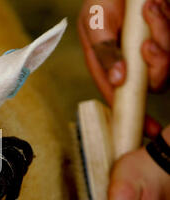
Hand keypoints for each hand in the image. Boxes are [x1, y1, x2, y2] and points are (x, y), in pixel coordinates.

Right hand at [78, 0, 169, 137]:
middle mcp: (130, 62)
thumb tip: (117, 81)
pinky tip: (155, 6)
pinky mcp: (164, 35)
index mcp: (108, 65)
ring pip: (167, 62)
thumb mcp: (95, 23)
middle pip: (152, 82)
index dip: (134, 113)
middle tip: (147, 44)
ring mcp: (149, 49)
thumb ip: (104, 52)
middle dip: (156, 65)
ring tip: (150, 8)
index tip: (148, 129)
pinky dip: (166, 23)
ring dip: (162, 35)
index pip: (120, 95)